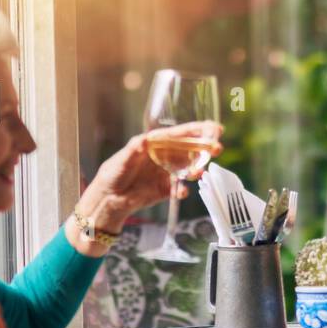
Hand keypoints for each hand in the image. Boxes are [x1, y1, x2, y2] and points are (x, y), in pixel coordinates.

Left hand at [80, 122, 222, 230]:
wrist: (109, 199)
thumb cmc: (113, 174)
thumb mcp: (122, 159)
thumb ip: (134, 149)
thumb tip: (144, 140)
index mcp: (156, 144)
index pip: (181, 134)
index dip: (198, 130)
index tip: (214, 128)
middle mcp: (165, 157)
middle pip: (190, 150)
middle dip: (206, 148)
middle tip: (217, 148)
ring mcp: (167, 173)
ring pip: (189, 169)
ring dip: (197, 169)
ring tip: (199, 172)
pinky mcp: (166, 190)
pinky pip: (179, 189)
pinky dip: (183, 190)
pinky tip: (182, 191)